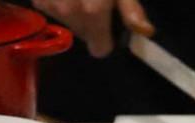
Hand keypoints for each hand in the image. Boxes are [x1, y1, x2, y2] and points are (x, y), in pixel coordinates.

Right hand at [32, 0, 153, 57]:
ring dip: (76, 14)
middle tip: (96, 3)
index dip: (106, 40)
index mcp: (93, 12)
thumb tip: (145, 31)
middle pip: (84, 35)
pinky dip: (60, 3)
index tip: (110, 30)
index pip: (99, 46)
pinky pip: (52, 9)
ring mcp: (50, 4)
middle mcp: (68, 12)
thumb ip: (130, 7)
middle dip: (92, 25)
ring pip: (68, 23)